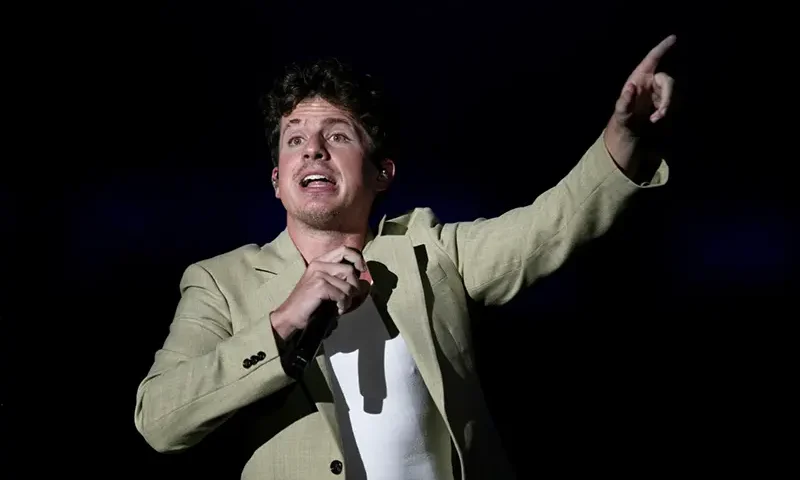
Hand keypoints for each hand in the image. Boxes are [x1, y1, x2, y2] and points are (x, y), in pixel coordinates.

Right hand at [270, 246, 369, 339]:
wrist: (290, 315)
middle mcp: (319, 264)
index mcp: (320, 261)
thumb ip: (340, 277)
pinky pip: (342, 295)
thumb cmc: (310, 302)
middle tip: (350, 297)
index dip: (357, 258)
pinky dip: (343, 305)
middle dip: (355, 285)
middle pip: (349, 269)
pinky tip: (337, 309)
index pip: (345, 249)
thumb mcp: (325, 284)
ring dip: (349, 298)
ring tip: (342, 305)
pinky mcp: (319, 286)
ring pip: (348, 284)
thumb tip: (364, 278)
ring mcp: (318, 274)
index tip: (363, 270)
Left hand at [605, 35, 675, 171]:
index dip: (662, 48)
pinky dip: (666, 110)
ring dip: (666, 106)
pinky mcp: (663, 100)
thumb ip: (624, 100)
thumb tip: (630, 87)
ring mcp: (658, 90)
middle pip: (668, 81)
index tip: (673, 38)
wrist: (628, 131)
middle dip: (668, 97)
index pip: (652, 59)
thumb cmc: (622, 119)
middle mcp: (651, 81)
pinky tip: (656, 119)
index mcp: (639, 77)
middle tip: (661, 114)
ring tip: (655, 119)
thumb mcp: (621, 112)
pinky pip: (671, 101)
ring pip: (671, 93)